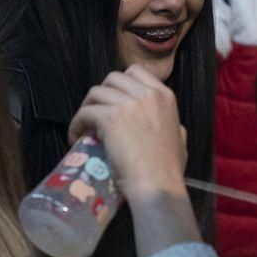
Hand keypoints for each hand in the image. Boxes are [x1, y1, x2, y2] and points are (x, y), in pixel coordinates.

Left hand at [68, 66, 188, 201]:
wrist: (157, 184)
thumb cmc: (169, 169)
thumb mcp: (180, 139)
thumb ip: (173, 125)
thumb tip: (170, 125)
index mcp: (164, 96)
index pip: (135, 72)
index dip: (121, 83)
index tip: (114, 99)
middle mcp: (147, 94)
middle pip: (112, 78)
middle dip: (102, 93)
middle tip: (97, 113)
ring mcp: (128, 104)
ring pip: (96, 93)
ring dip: (87, 107)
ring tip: (84, 126)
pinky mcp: (109, 118)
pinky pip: (85, 113)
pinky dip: (76, 124)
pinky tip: (76, 136)